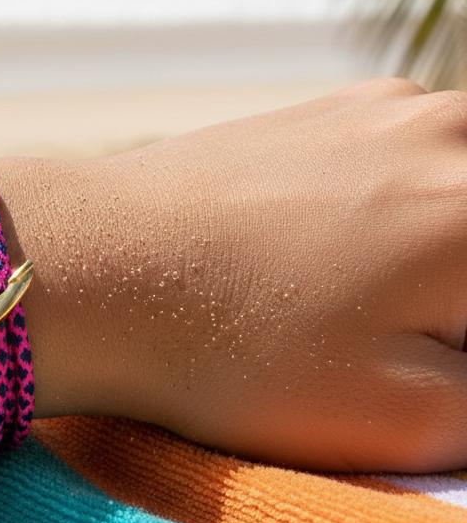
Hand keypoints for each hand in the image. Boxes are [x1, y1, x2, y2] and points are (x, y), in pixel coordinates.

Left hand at [83, 77, 466, 472]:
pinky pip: (412, 160)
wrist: (93, 264)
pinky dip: (404, 212)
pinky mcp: (328, 107)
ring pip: (457, 189)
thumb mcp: (408, 417)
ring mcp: (388, 105)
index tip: (433, 359)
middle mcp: (457, 132)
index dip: (460, 342)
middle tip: (409, 340)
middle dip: (452, 306)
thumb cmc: (237, 350)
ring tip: (360, 306)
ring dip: (439, 255)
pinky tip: (333, 256)